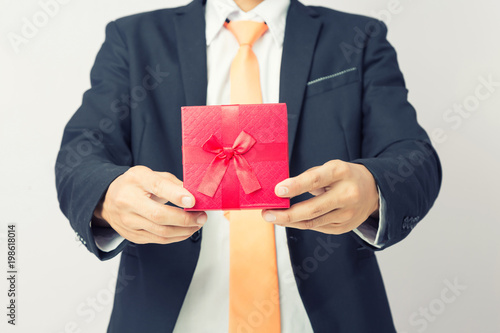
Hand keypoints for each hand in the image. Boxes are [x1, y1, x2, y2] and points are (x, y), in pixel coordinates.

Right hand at [93, 166, 206, 243]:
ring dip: (184, 230)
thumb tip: (194, 195)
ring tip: (198, 224)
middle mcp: (128, 201)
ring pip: (161, 232)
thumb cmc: (135, 185)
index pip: (158, 187)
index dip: (177, 195)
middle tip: (202, 217)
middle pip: (159, 215)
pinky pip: (159, 239)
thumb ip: (172, 183)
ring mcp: (128, 221)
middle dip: (185, 219)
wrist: (108, 199)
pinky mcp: (132, 235)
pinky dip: (176, 236)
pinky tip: (186, 230)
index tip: (193, 201)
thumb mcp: (151, 174)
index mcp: (136, 180)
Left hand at [261, 160, 378, 234]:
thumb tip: (282, 191)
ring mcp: (347, 214)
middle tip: (266, 214)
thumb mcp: (330, 168)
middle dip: (286, 214)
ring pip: (312, 222)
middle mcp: (347, 194)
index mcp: (341, 172)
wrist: (374, 191)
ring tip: (272, 218)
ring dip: (289, 221)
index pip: (316, 180)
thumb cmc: (343, 176)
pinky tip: (289, 220)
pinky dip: (301, 224)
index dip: (296, 186)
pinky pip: (317, 227)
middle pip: (312, 209)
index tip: (278, 191)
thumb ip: (308, 177)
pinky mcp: (344, 227)